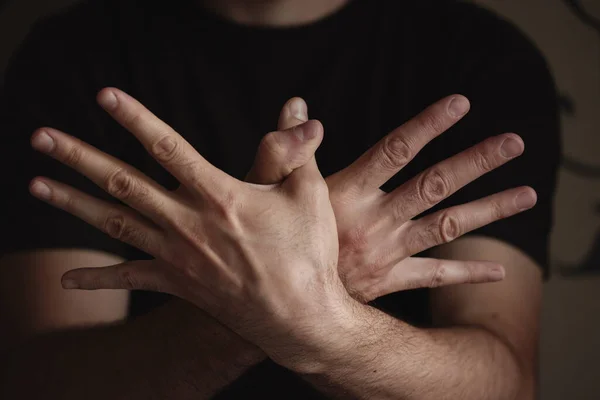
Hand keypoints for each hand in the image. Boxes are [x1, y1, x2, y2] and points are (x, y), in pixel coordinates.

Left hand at [29, 88, 344, 369]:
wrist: (300, 319)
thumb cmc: (308, 254)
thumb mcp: (308, 195)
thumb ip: (293, 150)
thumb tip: (299, 109)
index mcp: (219, 195)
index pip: (167, 147)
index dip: (135, 118)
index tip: (104, 96)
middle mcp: (187, 223)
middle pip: (122, 182)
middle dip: (78, 156)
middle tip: (40, 137)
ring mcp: (177, 255)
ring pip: (113, 223)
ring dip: (71, 202)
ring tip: (35, 184)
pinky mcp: (177, 284)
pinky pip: (129, 277)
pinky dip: (96, 278)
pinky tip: (67, 279)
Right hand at [250, 95, 534, 301]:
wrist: (279, 305)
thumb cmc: (271, 241)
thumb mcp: (268, 189)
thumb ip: (287, 147)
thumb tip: (297, 106)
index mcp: (348, 193)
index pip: (395, 150)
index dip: (428, 125)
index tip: (461, 104)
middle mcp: (375, 220)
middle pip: (434, 185)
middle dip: (476, 162)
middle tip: (514, 144)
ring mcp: (387, 252)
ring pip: (446, 226)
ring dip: (489, 209)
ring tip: (528, 195)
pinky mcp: (390, 280)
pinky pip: (435, 275)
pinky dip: (468, 273)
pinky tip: (499, 270)